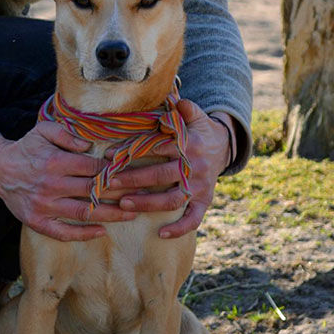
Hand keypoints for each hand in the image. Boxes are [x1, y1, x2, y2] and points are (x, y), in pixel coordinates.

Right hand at [0, 122, 137, 241]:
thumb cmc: (26, 148)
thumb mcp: (44, 130)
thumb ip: (67, 135)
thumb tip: (89, 145)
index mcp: (55, 162)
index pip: (92, 168)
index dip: (113, 171)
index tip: (131, 173)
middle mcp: (51, 185)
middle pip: (92, 192)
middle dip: (120, 193)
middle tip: (142, 195)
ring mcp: (44, 206)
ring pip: (83, 213)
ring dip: (110, 214)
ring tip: (131, 214)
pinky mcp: (37, 222)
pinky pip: (63, 232)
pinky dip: (83, 234)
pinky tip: (101, 232)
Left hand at [111, 99, 233, 238]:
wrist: (224, 145)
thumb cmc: (198, 129)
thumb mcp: (195, 114)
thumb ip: (184, 108)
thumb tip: (174, 99)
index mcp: (187, 144)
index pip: (155, 148)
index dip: (132, 151)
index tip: (109, 156)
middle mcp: (193, 167)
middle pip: (160, 175)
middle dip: (132, 180)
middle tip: (109, 183)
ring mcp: (200, 186)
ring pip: (172, 200)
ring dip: (147, 204)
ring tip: (123, 205)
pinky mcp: (205, 201)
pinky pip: (194, 219)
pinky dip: (179, 228)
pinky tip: (161, 234)